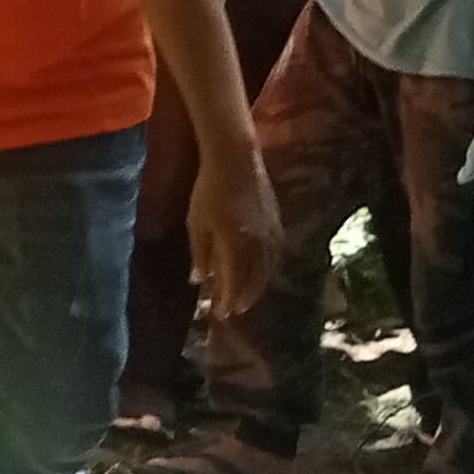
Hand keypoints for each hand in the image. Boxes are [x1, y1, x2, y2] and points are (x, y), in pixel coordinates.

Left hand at [189, 143, 281, 317]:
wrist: (236, 158)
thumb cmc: (209, 190)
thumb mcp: (196, 223)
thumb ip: (199, 254)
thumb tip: (198, 281)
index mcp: (237, 246)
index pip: (234, 283)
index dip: (227, 301)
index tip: (220, 314)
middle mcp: (258, 245)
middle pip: (254, 281)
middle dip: (243, 298)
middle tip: (233, 310)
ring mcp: (271, 233)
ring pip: (268, 269)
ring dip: (258, 287)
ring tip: (247, 296)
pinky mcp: (277, 222)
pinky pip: (276, 255)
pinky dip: (268, 269)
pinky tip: (262, 271)